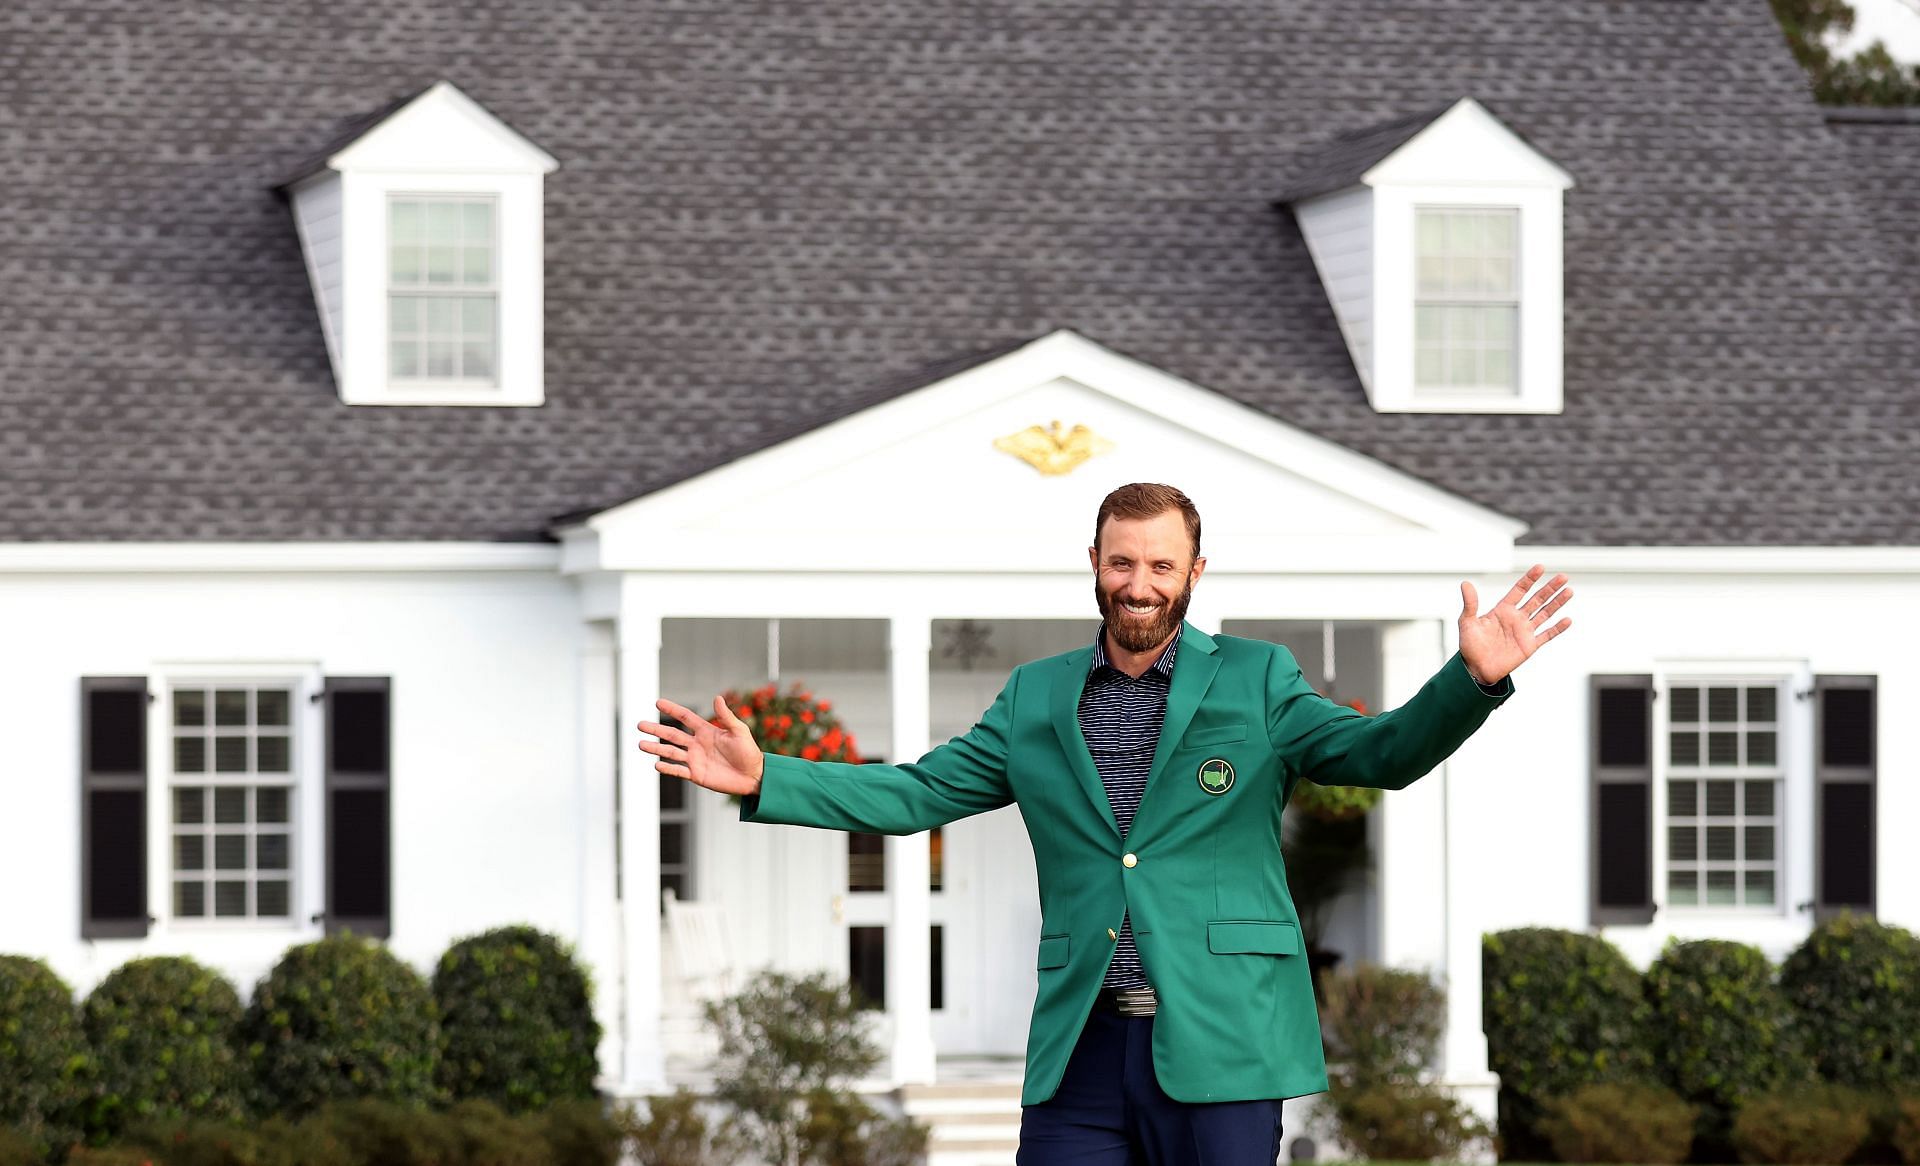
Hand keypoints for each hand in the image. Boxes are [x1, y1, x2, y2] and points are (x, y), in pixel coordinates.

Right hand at [638, 696, 765, 796]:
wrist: (753, 776)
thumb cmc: (749, 752)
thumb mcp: (739, 731)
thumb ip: (726, 716)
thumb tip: (717, 697)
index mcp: (707, 731)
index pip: (685, 717)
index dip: (672, 710)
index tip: (658, 703)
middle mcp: (697, 744)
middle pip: (672, 735)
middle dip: (656, 729)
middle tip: (640, 724)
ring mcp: (695, 759)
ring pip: (671, 752)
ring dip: (656, 748)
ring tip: (641, 744)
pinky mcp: (696, 774)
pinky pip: (678, 770)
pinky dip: (667, 768)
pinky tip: (656, 764)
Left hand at [1458, 565, 1573, 685]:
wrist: (1476, 669)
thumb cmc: (1470, 646)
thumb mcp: (1467, 622)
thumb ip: (1470, 603)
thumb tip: (1465, 584)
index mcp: (1502, 610)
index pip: (1519, 590)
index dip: (1530, 579)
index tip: (1540, 567)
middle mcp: (1516, 618)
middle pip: (1537, 599)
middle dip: (1550, 588)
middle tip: (1563, 577)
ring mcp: (1524, 631)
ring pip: (1545, 613)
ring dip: (1557, 603)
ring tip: (1569, 591)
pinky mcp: (1530, 646)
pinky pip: (1547, 635)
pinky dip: (1557, 628)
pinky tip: (1567, 620)